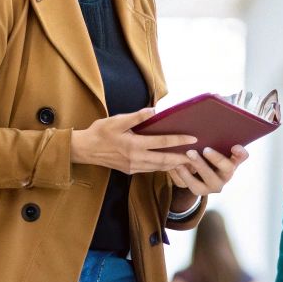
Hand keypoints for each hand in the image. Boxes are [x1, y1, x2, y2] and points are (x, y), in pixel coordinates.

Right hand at [70, 108, 198, 174]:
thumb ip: (136, 117)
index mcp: (134, 145)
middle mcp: (136, 159)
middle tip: (198, 158)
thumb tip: (154, 110)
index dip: (179, 140)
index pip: (162, 142)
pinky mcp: (130, 170)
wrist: (84, 150)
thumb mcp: (117, 120)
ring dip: (174, 165)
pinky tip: (169, 164)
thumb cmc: (99, 132)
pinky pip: (151, 169)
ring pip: (159, 167)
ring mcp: (133, 167)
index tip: (193, 139)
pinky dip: (163, 167)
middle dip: (182, 159)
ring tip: (188, 162)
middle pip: (165, 160)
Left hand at [166, 145, 247, 198]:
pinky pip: (195, 186)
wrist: (195, 174)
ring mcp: (215, 185)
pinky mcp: (202, 190)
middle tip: (205, 149)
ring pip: (210, 179)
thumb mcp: (213, 147)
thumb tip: (211, 121)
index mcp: (233, 161)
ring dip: (200, 166)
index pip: (242, 157)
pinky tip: (178, 165)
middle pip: (227, 168)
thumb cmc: (206, 156)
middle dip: (217, 158)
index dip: (240, 153)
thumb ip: (215, 139)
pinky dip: (186, 176)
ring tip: (189, 154)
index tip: (235, 146)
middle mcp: (227, 175)